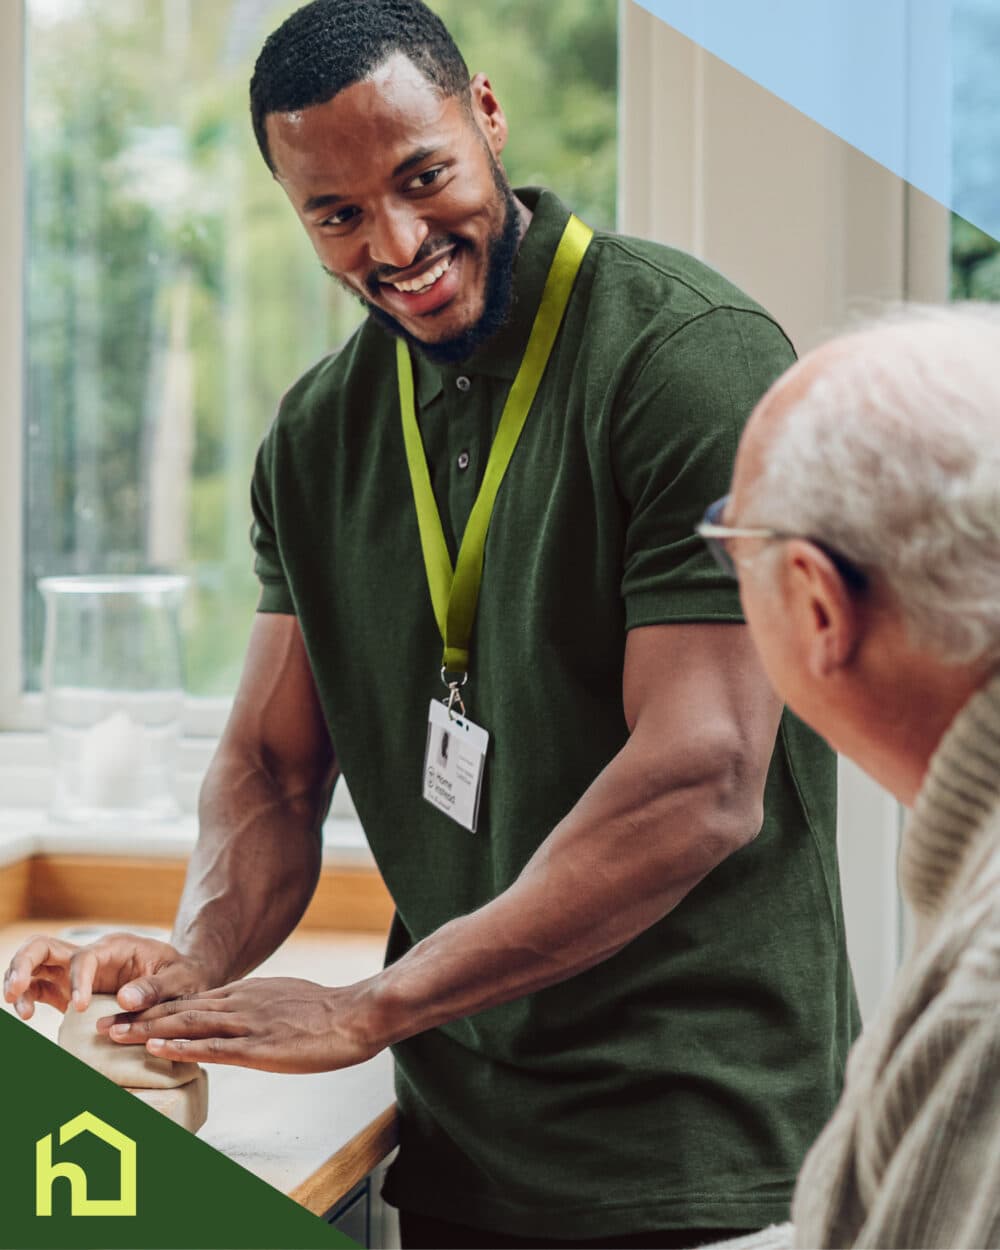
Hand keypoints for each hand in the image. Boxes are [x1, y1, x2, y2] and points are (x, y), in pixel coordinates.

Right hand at [2, 932, 215, 1019]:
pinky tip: (25, 1014)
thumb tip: (125, 1000)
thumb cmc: (182, 975)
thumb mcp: (180, 979)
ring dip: (19, 982)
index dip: (77, 980)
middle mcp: (91, 957)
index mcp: (115, 948)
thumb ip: (156, 988)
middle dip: (23, 965)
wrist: (182, 981)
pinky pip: (40, 989)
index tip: (79, 1007)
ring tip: (19, 1009)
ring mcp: (76, 974)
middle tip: (14, 990)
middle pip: (44, 947)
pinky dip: (28, 998)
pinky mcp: (70, 992)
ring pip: (35, 965)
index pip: (83, 957)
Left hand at [99, 976, 381, 1072]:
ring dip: (147, 1030)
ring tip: (113, 1035)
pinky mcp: (259, 1045)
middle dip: (137, 1017)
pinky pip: (214, 1046)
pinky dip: (182, 1046)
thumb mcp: (286, 998)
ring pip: (188, 1023)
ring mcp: (248, 1023)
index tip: (123, 1014)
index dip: (153, 1007)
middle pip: (179, 1008)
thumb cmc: (326, 1012)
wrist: (356, 1014)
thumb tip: (242, 1015)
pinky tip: (158, 1049)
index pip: (190, 999)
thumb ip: (259, 1006)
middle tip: (100, 1024)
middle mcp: (239, 1003)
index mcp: (246, 993)